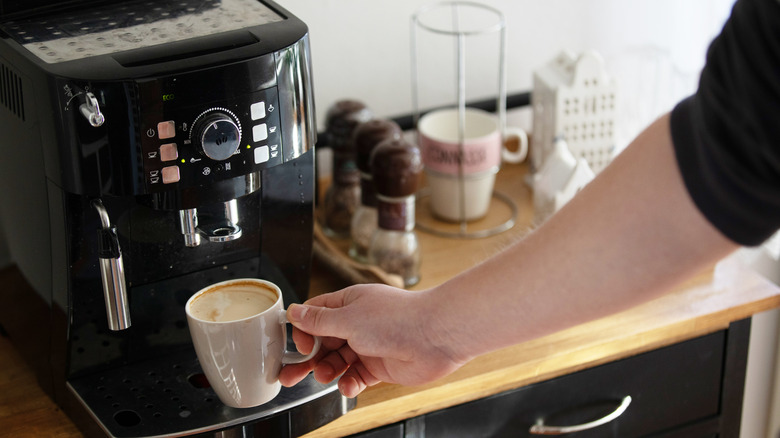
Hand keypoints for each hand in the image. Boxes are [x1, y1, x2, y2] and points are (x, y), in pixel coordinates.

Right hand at [278, 283, 465, 397]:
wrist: (435, 336)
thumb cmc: (396, 318)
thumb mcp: (348, 318)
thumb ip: (319, 320)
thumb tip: (294, 312)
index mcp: (348, 303)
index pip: (315, 315)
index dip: (303, 332)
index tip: (301, 347)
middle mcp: (358, 323)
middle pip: (323, 342)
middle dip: (307, 359)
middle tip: (289, 376)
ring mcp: (369, 344)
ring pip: (338, 361)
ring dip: (328, 371)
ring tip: (325, 378)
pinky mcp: (380, 365)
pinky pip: (357, 377)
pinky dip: (350, 383)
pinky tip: (348, 386)